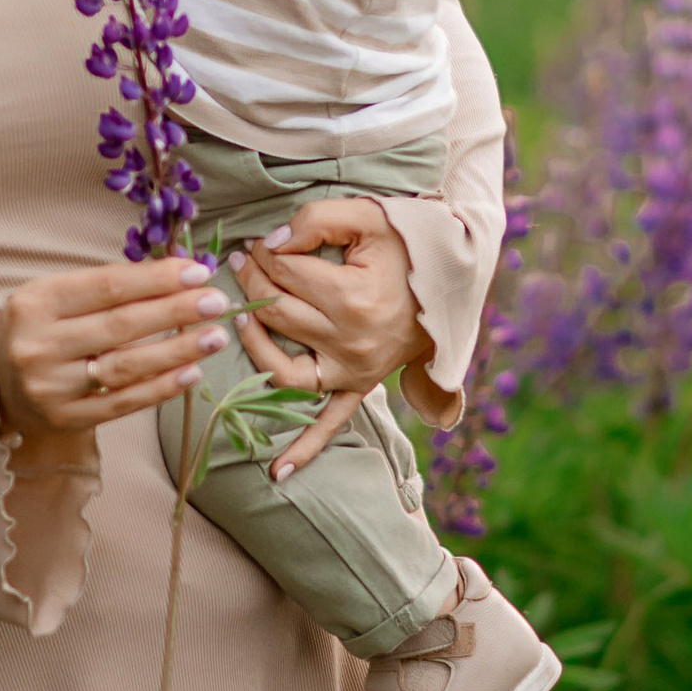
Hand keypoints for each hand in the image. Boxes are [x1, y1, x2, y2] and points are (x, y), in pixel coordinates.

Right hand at [0, 256, 229, 453]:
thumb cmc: (41, 327)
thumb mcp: (57, 295)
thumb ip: (108, 287)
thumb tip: (179, 275)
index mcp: (37, 303)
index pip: (107, 286)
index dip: (156, 279)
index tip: (198, 271)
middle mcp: (39, 345)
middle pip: (120, 326)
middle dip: (176, 311)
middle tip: (217, 301)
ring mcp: (51, 387)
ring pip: (126, 367)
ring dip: (177, 351)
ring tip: (215, 337)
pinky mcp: (65, 419)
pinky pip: (122, 404)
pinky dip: (161, 388)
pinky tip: (192, 372)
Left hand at [229, 196, 426, 479]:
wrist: (452, 279)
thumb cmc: (410, 243)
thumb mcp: (369, 216)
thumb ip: (317, 221)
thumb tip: (272, 245)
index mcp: (351, 299)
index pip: (283, 275)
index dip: (261, 253)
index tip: (257, 241)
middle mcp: (350, 342)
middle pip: (276, 314)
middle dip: (252, 283)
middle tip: (243, 262)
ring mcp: (354, 371)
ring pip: (284, 369)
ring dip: (253, 345)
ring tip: (240, 319)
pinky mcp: (360, 386)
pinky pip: (330, 424)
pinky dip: (304, 449)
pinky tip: (276, 474)